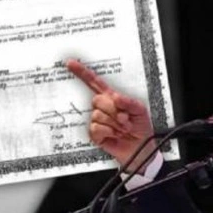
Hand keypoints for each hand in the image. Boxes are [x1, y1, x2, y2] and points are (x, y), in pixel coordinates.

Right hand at [66, 59, 156, 173]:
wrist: (140, 148)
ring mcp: (98, 120)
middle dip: (113, 110)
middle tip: (125, 118)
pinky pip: (96, 128)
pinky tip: (115, 134)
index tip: (70, 64)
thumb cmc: (141, 128)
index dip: (82, 73)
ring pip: (98, 115)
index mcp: (112, 98)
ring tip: (123, 128)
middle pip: (97, 100)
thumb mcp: (140, 110)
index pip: (95, 83)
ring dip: (114, 123)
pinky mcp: (95, 134)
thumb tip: (115, 97)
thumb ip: (128, 101)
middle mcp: (103, 108)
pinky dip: (109, 132)